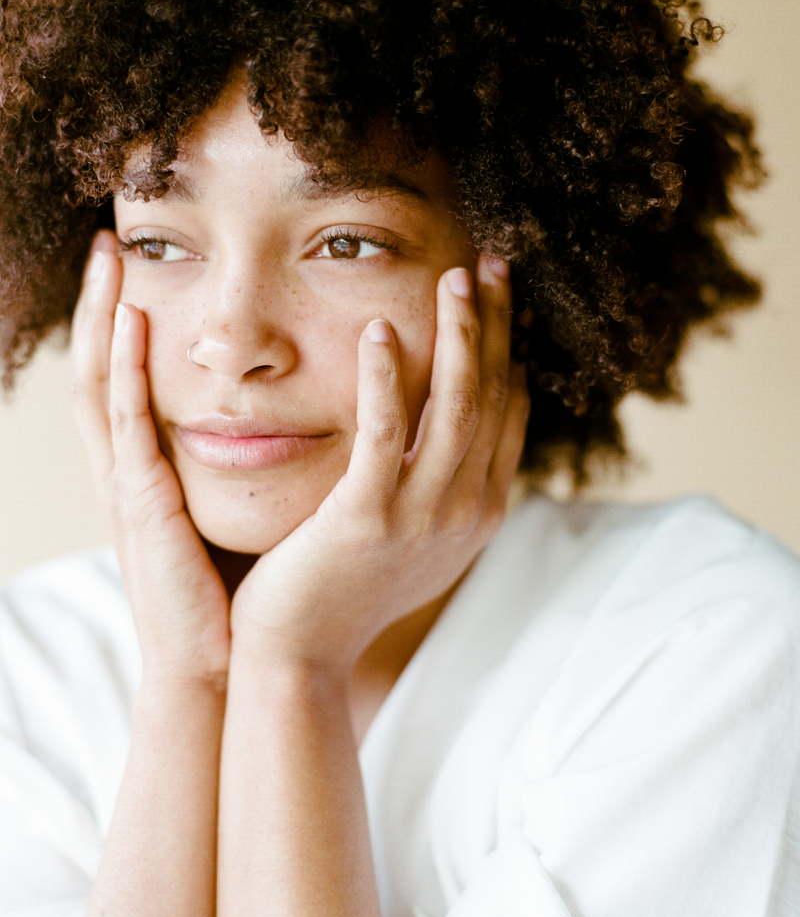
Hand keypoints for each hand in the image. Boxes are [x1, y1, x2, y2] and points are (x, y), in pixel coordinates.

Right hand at [70, 231, 230, 686]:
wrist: (223, 663)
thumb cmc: (236, 591)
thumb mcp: (238, 515)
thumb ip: (249, 467)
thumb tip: (297, 421)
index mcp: (152, 472)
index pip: (129, 382)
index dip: (127, 326)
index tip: (139, 269)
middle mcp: (130, 471)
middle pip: (104, 368)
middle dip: (101, 304)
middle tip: (109, 242)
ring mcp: (129, 487)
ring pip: (103, 385)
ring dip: (103, 319)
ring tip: (109, 259)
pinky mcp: (143, 506)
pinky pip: (128, 425)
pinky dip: (126, 371)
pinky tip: (134, 323)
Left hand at [230, 254, 529, 674]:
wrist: (301, 653)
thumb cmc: (348, 589)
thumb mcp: (415, 540)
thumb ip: (443, 488)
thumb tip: (459, 440)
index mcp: (479, 512)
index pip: (507, 413)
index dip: (507, 350)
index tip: (501, 298)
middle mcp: (465, 512)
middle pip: (491, 399)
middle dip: (493, 326)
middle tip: (489, 263)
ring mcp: (421, 517)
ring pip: (455, 408)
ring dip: (458, 337)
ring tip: (452, 278)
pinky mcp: (366, 518)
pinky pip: (385, 434)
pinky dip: (388, 379)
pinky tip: (381, 331)